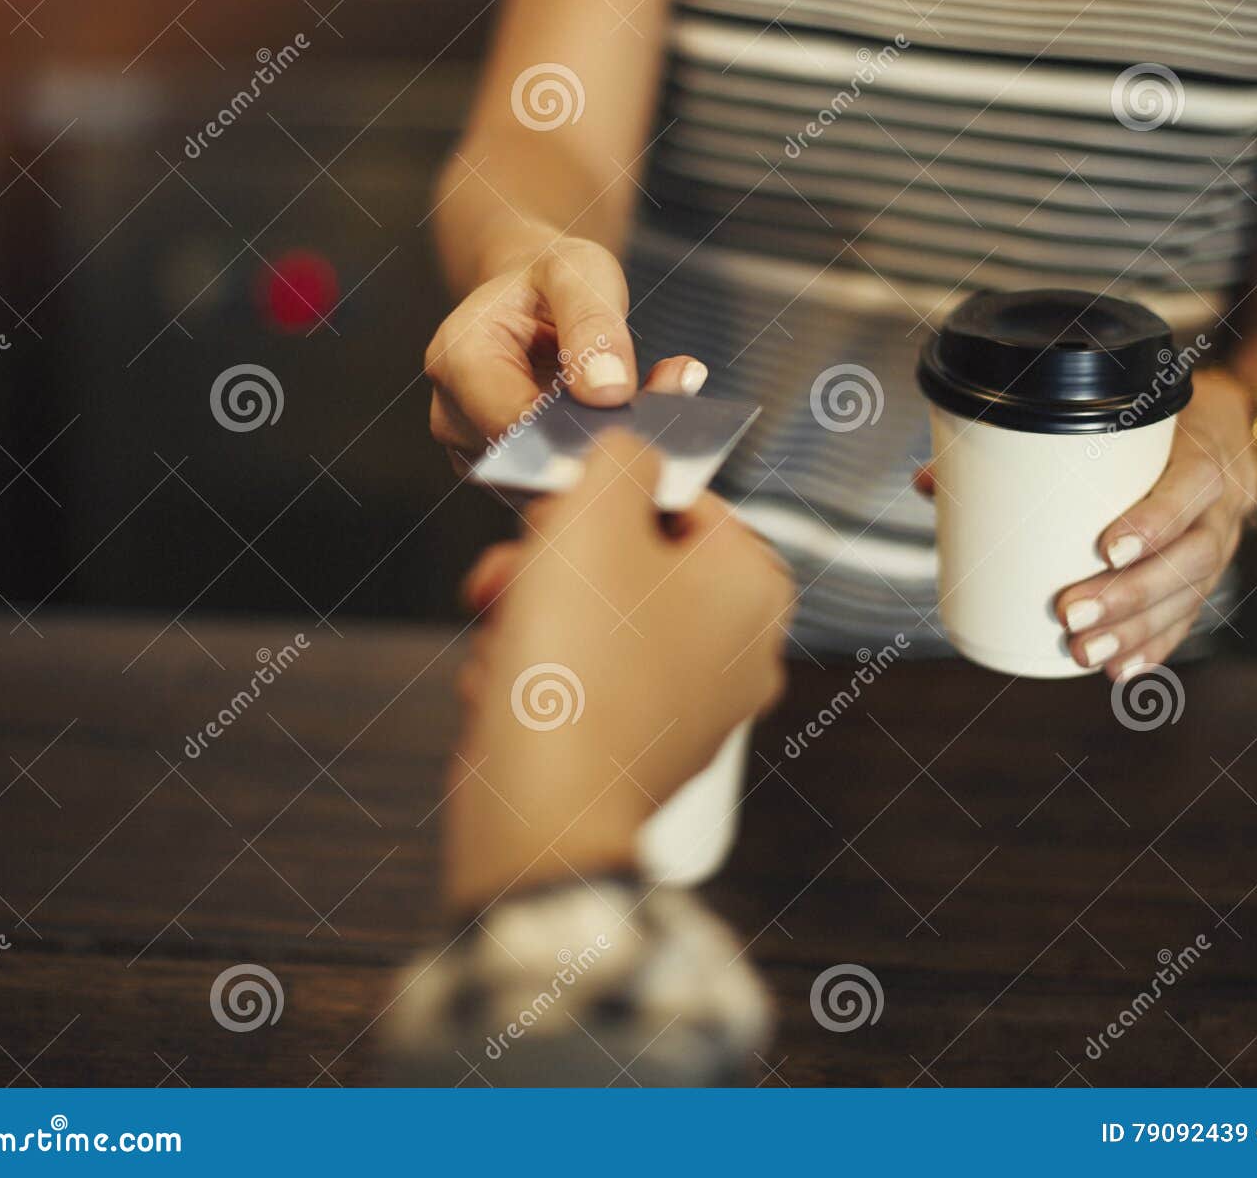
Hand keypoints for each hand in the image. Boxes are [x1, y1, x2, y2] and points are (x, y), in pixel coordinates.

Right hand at [423, 236, 705, 456]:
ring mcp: (476, 451)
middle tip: (664, 414)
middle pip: (530, 459)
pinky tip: (639, 426)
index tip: (635, 425)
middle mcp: (454, 416)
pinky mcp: (506, 473)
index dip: (574, 433)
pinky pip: (555, 485)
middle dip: (598, 444)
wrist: (531, 297)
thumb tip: (607, 392)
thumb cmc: (549, 280)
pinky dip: (600, 461)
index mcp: (459, 359)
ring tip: (658, 407)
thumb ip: (593, 325)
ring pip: (547, 481)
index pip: (513, 423)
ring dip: (606, 454)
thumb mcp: (578, 273)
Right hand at [443, 432, 795, 908]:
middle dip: (555, 559)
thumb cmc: (577, 660)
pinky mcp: (640, 750)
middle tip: (515, 569)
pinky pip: (581, 681)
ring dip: (532, 612)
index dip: (603, 494)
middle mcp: (741, 649)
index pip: (682, 499)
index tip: (557, 511)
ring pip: (596, 619)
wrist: (542, 807)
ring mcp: (694, 707)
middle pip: (633, 560)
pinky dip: (535, 673)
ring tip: (502, 628)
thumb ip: (623, 453)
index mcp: (754, 586)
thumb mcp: (596, 508)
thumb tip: (632, 450)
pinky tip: (506, 685)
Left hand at [1055, 372, 1256, 678]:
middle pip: (1191, 556)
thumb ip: (1026, 447)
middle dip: (1130, 594)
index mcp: (1200, 455)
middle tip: (1071, 614)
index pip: (1194, 485)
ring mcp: (1218, 547)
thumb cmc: (1143, 432)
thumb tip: (929, 482)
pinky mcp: (1205, 580)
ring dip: (1135, 631)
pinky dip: (1152, 648)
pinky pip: (1187, 620)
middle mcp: (1218, 506)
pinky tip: (1120, 671)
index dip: (1156, 521)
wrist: (1218, 438)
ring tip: (1084, 652)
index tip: (1105, 549)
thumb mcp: (1110, 422)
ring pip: (1191, 596)